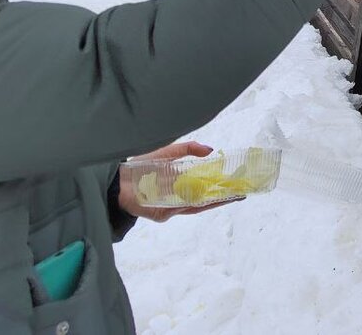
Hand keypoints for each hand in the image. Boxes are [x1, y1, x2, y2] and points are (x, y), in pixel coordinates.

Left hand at [118, 141, 243, 222]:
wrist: (118, 179)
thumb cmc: (141, 166)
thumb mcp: (169, 152)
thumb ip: (189, 149)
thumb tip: (211, 150)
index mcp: (181, 183)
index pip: (205, 186)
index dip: (221, 184)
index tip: (238, 181)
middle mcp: (178, 197)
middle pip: (206, 198)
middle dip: (225, 195)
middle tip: (242, 191)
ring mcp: (171, 207)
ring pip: (198, 205)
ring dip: (216, 201)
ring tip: (233, 196)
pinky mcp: (162, 213)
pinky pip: (181, 209)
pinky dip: (196, 204)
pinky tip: (210, 199)